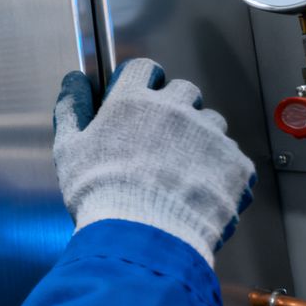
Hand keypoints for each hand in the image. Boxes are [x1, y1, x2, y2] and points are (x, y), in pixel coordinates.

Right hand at [53, 58, 255, 266]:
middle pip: (184, 91)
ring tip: (182, 168)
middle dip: (175, 107)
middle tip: (161, 137)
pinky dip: (219, 170)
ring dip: (200, 137)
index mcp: (133, 102)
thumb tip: (73, 82)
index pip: (144, 69)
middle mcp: (175, 110)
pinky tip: (199, 189)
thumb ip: (72, 109)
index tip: (140, 96)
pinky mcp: (235, 164)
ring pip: (212, 122)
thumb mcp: (69, 149)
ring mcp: (210, 136)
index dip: (142, 82)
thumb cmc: (100, 194)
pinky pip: (232, 158)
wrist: (142, 236)